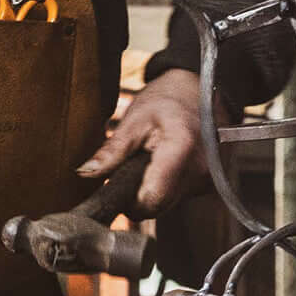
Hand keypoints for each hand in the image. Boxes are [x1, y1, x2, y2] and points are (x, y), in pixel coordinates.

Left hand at [84, 68, 216, 214]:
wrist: (198, 90)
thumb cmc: (167, 99)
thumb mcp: (135, 119)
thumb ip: (112, 150)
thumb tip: (86, 172)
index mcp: (182, 149)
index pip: (151, 199)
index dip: (129, 200)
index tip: (118, 185)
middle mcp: (201, 169)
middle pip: (159, 206)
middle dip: (139, 195)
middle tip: (133, 167)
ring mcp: (209, 178)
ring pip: (169, 203)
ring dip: (154, 190)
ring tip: (151, 160)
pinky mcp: (210, 183)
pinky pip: (180, 196)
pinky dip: (168, 186)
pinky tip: (166, 165)